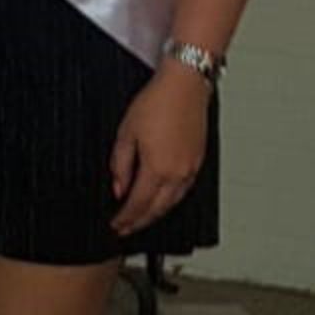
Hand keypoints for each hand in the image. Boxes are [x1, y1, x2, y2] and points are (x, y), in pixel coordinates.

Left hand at [109, 61, 211, 237]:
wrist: (185, 86)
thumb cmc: (157, 102)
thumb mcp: (126, 133)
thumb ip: (120, 165)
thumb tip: (119, 187)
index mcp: (158, 168)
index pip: (138, 204)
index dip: (126, 219)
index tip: (116, 225)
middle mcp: (178, 173)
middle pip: (157, 209)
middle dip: (140, 222)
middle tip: (126, 228)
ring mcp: (191, 168)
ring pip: (172, 203)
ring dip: (156, 214)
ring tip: (141, 218)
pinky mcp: (198, 161)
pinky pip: (183, 191)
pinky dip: (170, 201)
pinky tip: (162, 199)